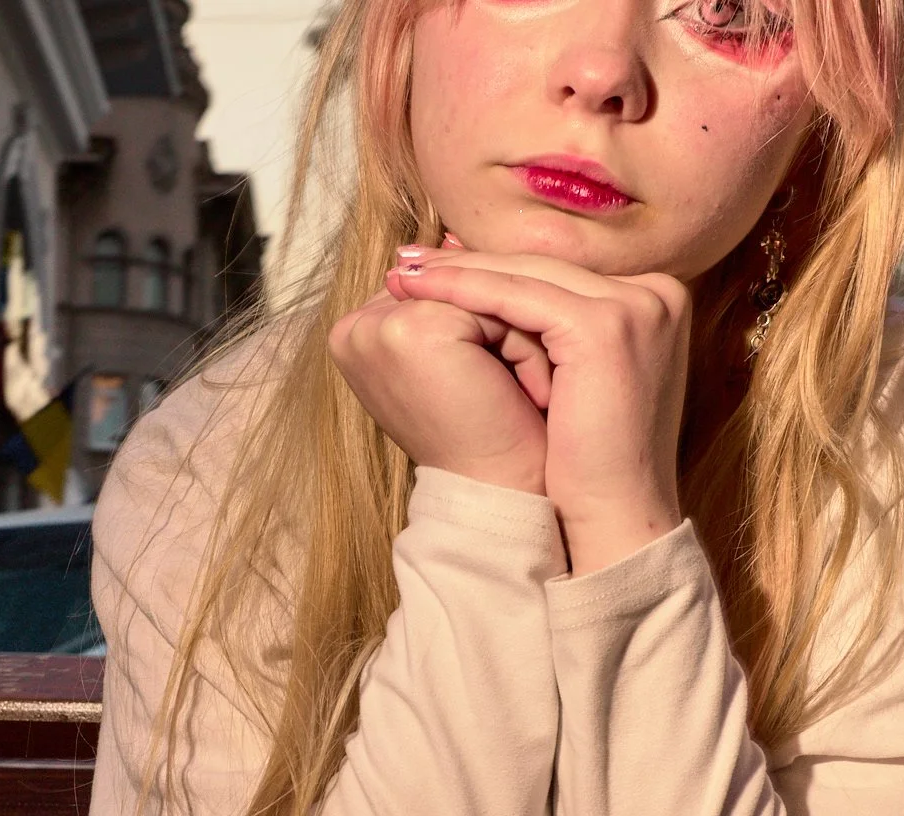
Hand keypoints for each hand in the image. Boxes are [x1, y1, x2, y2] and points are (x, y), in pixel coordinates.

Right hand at [329, 281, 548, 497]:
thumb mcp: (456, 361)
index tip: (527, 332)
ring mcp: (376, 328)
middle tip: (552, 333)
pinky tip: (540, 383)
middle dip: (502, 308)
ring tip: (551, 367)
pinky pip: (486, 305)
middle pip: (448, 285)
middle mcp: (351, 330)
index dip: (484, 308)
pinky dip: (523, 339)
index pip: (430, 290)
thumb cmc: (484, 436)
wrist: (494, 495)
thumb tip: (456, 233)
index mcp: (351, 336)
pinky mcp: (414, 330)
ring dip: (517, 322)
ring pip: (470, 293)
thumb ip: (444, 304)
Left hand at [386, 249, 689, 575]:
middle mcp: (657, 293)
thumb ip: (550, 328)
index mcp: (656, 300)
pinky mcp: (605, 326)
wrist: (616, 516)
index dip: (494, 268)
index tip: (437, 267)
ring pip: (528, 275)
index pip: (560, 272)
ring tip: (403, 273)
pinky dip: (463, 291)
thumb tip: (488, 290)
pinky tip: (419, 291)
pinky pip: (518, 297)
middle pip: (544, 266)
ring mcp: (636, 305)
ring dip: (457, 271)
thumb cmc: (588, 462)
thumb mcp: (577, 377)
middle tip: (408, 261)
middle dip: (470, 263)